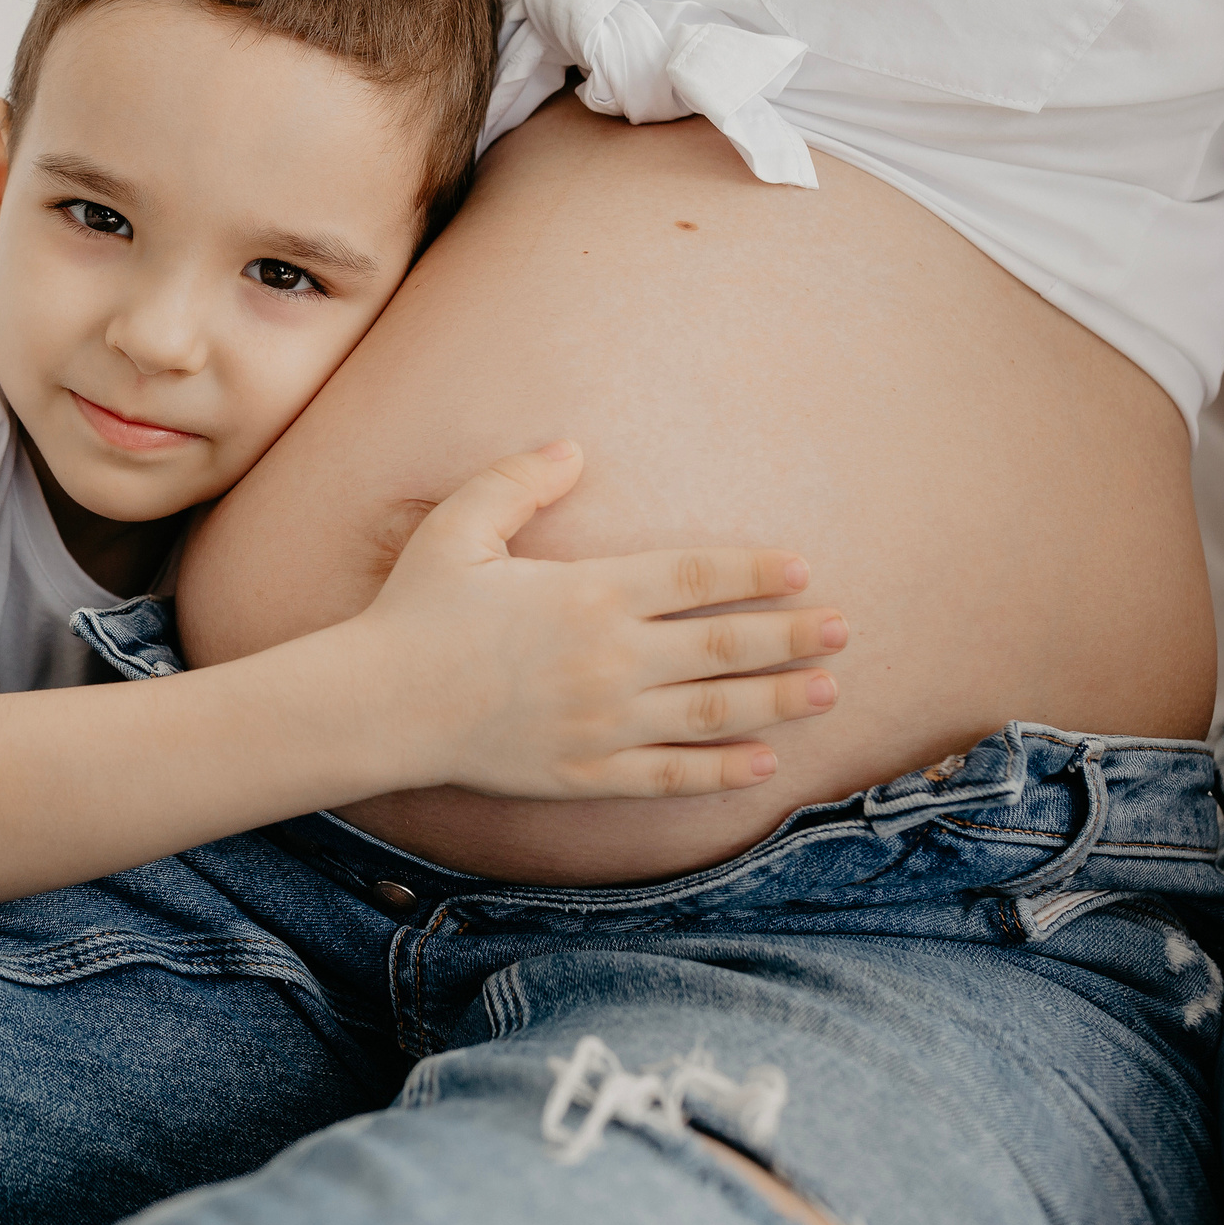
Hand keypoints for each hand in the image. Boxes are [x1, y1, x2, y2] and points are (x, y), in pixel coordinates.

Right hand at [341, 440, 843, 798]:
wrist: (379, 705)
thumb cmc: (413, 612)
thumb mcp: (456, 528)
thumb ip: (516, 483)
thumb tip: (574, 448)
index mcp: (586, 593)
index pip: (692, 576)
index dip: (752, 569)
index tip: (801, 568)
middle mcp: (608, 659)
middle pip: (722, 645)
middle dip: (791, 634)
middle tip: (844, 628)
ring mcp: (603, 722)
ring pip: (713, 712)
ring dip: (778, 699)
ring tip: (829, 690)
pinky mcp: (586, 773)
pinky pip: (671, 776)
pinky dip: (723, 771)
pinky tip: (765, 762)